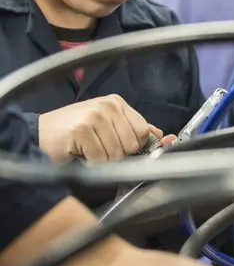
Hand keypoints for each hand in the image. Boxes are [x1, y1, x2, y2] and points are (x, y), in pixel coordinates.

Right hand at [38, 95, 162, 162]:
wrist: (38, 135)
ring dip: (103, 160)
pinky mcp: (82, 130)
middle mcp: (108, 106)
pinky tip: (80, 152)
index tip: (120, 148)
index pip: (144, 131)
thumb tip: (162, 136)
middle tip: (98, 148)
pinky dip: (91, 162)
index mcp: (117, 103)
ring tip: (88, 149)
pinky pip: (101, 159)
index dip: (135, 146)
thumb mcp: (106, 126)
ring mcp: (95, 116)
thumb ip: (134, 130)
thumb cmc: (72, 133)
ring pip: (118, 153)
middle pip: (132, 144)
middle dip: (117, 154)